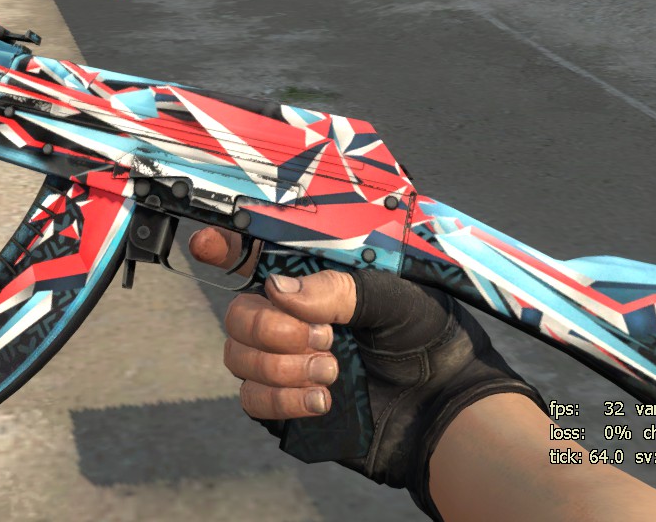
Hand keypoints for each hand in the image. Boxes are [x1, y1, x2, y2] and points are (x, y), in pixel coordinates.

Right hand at [189, 227, 545, 519]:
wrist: (447, 408)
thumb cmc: (429, 339)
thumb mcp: (393, 298)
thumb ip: (337, 288)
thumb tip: (276, 289)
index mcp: (315, 282)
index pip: (255, 258)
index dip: (225, 248)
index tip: (208, 247)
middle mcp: (293, 320)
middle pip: (238, 313)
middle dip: (271, 326)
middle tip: (324, 337)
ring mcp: (286, 364)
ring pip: (238, 357)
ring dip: (281, 365)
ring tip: (332, 370)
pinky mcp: (287, 407)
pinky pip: (252, 400)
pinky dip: (282, 399)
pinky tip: (323, 400)